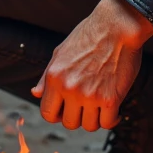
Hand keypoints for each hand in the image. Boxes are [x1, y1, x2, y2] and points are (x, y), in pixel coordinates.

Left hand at [32, 0, 152, 130]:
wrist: (116, 26)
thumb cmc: (89, 36)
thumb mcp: (60, 52)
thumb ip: (47, 77)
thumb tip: (35, 94)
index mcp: (55, 78)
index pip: (47, 114)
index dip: (57, 115)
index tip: (67, 109)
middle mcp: (70, 89)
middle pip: (69, 124)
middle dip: (77, 117)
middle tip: (86, 105)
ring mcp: (90, 95)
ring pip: (89, 126)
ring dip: (95, 118)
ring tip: (100, 106)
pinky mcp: (111, 98)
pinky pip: (108, 123)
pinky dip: (112, 119)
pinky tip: (113, 109)